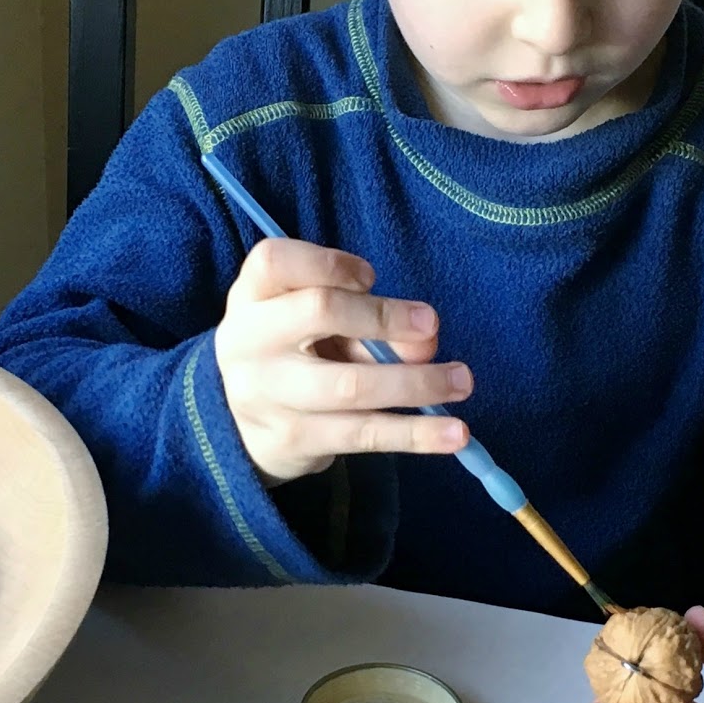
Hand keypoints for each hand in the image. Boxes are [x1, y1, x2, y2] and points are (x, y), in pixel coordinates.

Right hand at [215, 238, 471, 485]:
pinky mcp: (294, 440)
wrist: (242, 423)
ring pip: (350, 385)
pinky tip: (454, 433)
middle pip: (319, 311)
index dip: (330, 263)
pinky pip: (364, 435)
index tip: (370, 277)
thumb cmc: (291, 349)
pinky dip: (416, 433)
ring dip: (416, 382)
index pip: (275, 261)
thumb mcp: (315, 321)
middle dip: (384, 316)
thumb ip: (366, 318)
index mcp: (251, 295)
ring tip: (461, 382)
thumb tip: (425, 340)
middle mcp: (248, 341)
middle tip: (432, 326)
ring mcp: (266, 395)